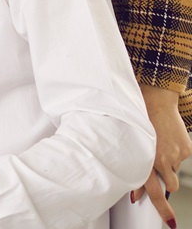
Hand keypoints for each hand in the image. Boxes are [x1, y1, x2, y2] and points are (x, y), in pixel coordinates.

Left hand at [131, 85, 191, 226]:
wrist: (155, 99)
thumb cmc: (138, 120)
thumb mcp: (130, 143)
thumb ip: (135, 168)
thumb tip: (135, 193)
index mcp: (145, 158)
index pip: (154, 190)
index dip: (162, 208)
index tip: (171, 222)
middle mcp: (162, 159)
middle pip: (170, 185)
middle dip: (166, 181)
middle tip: (160, 169)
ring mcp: (176, 154)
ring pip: (175, 172)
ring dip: (168, 165)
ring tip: (159, 147)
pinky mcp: (187, 149)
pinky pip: (181, 159)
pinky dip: (175, 153)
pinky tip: (166, 139)